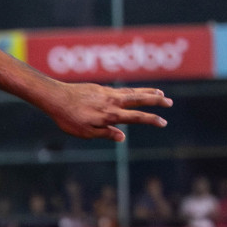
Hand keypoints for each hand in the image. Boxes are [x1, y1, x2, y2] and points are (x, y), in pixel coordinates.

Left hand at [42, 83, 171, 141]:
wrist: (56, 97)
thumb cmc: (68, 118)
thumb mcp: (85, 132)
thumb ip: (105, 133)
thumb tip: (122, 137)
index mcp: (110, 115)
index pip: (137, 117)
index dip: (152, 120)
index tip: (163, 122)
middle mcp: (112, 102)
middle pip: (140, 99)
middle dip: (156, 101)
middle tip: (169, 102)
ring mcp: (107, 93)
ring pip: (132, 91)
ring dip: (148, 92)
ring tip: (161, 93)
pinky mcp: (101, 88)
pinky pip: (122, 89)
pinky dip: (133, 90)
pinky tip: (137, 92)